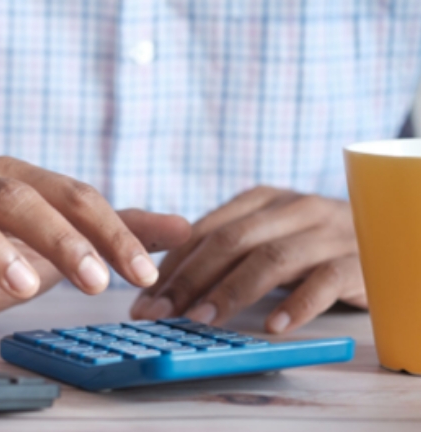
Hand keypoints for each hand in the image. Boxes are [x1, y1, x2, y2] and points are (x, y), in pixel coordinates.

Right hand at [0, 157, 189, 343]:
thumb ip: (117, 232)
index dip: (111, 231)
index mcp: (18, 179)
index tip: (144, 273)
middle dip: (61, 237)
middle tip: (97, 282)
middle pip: (19, 198)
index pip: (72, 195)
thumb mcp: (61, 241)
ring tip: (26, 286)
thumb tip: (185, 227)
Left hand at [130, 186, 367, 333]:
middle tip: (160, 313)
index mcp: (261, 200)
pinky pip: (325, 281)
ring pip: (271, 258)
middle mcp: (292, 209)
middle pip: (231, 241)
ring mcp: (327, 232)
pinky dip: (298, 304)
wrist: (390, 236)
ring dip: (231, 292)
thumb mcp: (266, 237)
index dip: (171, 266)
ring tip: (202, 321)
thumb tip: (163, 284)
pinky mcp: (358, 260)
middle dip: (188, 279)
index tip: (144, 299)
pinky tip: (273, 327)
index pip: (204, 230)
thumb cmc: (312, 245)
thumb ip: (224, 250)